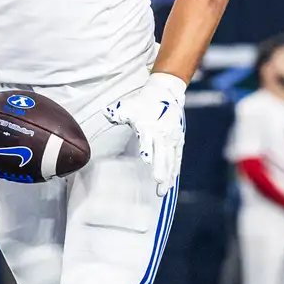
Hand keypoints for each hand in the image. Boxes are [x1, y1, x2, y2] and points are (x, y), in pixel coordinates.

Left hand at [105, 73, 186, 196]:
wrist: (165, 93)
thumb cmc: (143, 102)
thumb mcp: (128, 106)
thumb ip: (117, 114)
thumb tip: (105, 113)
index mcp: (149, 126)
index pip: (148, 140)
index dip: (148, 150)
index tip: (147, 162)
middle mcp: (162, 133)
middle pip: (162, 153)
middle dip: (161, 169)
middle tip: (158, 183)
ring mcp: (172, 138)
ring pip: (171, 159)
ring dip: (168, 175)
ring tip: (164, 191)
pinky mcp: (178, 140)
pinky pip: (177, 157)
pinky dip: (175, 169)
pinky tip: (172, 182)